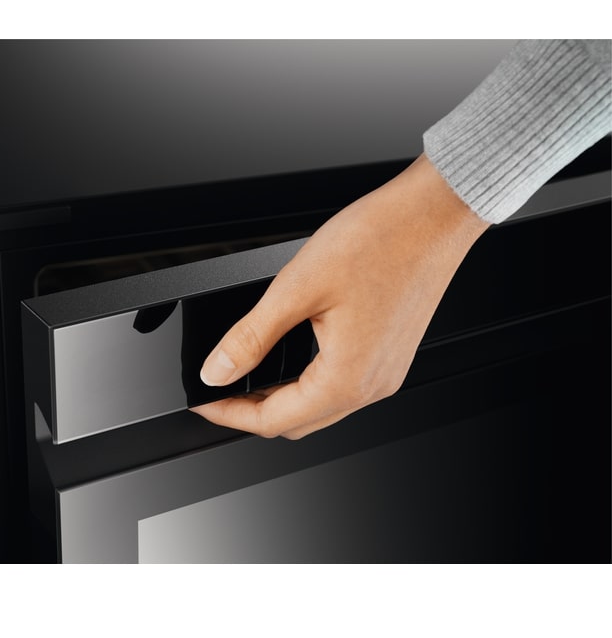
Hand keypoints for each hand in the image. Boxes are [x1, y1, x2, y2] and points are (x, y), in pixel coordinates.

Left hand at [189, 154, 489, 438]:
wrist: (432, 215)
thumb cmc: (380, 241)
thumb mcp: (298, 289)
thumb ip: (251, 337)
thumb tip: (217, 371)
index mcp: (348, 378)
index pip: (275, 420)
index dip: (230, 414)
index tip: (205, 402)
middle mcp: (373, 385)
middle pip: (298, 422)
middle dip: (254, 410)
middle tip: (222, 387)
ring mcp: (387, 372)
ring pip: (321, 407)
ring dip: (283, 397)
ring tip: (251, 372)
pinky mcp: (392, 354)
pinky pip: (342, 386)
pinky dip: (310, 382)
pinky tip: (294, 357)